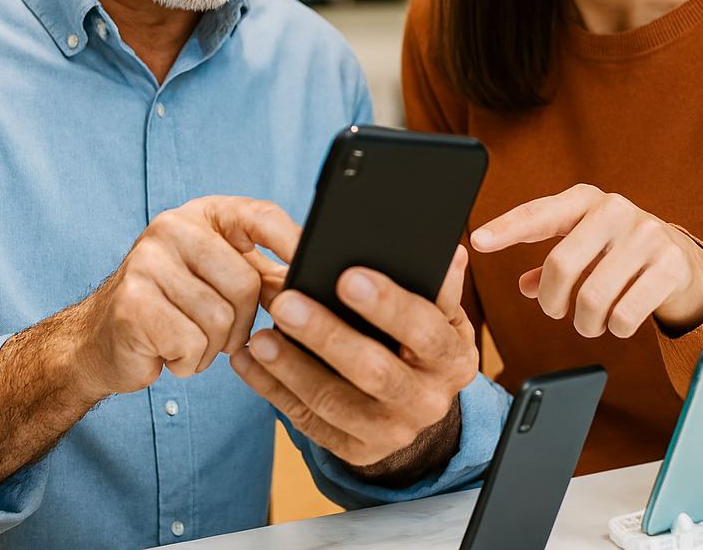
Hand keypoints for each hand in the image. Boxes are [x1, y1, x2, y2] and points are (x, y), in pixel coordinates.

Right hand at [74, 196, 299, 397]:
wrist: (97, 342)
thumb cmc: (173, 308)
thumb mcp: (219, 279)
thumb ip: (265, 275)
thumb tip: (313, 282)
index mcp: (202, 214)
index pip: (260, 216)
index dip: (293, 242)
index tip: (317, 266)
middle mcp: (172, 227)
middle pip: (247, 283)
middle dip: (243, 323)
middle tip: (221, 334)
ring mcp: (148, 262)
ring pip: (221, 319)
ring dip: (212, 347)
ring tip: (188, 339)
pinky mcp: (132, 303)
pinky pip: (192, 343)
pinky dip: (188, 361)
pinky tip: (168, 352)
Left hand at [229, 246, 478, 480]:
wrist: (418, 401)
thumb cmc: (424, 340)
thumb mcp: (442, 314)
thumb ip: (439, 286)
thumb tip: (450, 251)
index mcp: (453, 360)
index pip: (424, 330)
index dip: (387, 305)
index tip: (347, 277)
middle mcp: (427, 402)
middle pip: (374, 371)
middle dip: (326, 336)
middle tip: (286, 303)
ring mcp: (391, 433)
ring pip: (334, 402)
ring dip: (292, 368)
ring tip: (261, 336)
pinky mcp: (355, 450)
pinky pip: (308, 422)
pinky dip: (273, 391)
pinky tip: (249, 362)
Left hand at [470, 185, 702, 337]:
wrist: (684, 258)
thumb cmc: (619, 250)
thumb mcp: (584, 246)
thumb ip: (551, 262)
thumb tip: (524, 286)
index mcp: (585, 200)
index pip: (538, 214)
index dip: (506, 228)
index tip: (478, 240)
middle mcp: (614, 210)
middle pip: (561, 265)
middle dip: (552, 301)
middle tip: (555, 312)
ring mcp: (645, 235)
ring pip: (592, 297)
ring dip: (585, 322)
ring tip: (590, 322)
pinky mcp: (670, 266)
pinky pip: (625, 314)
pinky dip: (615, 328)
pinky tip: (618, 321)